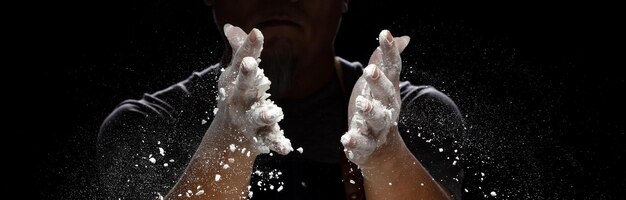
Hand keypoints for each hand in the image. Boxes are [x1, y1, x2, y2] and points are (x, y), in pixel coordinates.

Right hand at [214, 24, 292, 154]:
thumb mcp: (233, 74)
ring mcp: (248, 120)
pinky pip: (269, 140)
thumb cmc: (234, 97)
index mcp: (235, 82)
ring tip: (273, 114)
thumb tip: (231, 27)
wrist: (226, 138)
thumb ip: (239, 50)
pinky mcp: (260, 136)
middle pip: (243, 86)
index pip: (242, 60)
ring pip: (256, 117)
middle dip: (247, 75)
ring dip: (264, 115)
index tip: (258, 33)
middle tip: (251, 64)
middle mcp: (239, 100)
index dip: (249, 47)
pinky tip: (285, 148)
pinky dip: (277, 144)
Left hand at [340, 30, 409, 166]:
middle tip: (370, 70)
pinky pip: (361, 144)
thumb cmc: (378, 109)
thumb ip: (386, 62)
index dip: (389, 51)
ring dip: (370, 110)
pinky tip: (346, 138)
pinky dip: (355, 142)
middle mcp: (386, 107)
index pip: (392, 68)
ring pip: (377, 119)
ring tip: (362, 102)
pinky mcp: (365, 145)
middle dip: (379, 82)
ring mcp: (377, 127)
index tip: (384, 33)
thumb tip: (403, 38)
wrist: (380, 151)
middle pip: (386, 94)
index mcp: (389, 91)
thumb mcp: (381, 85)